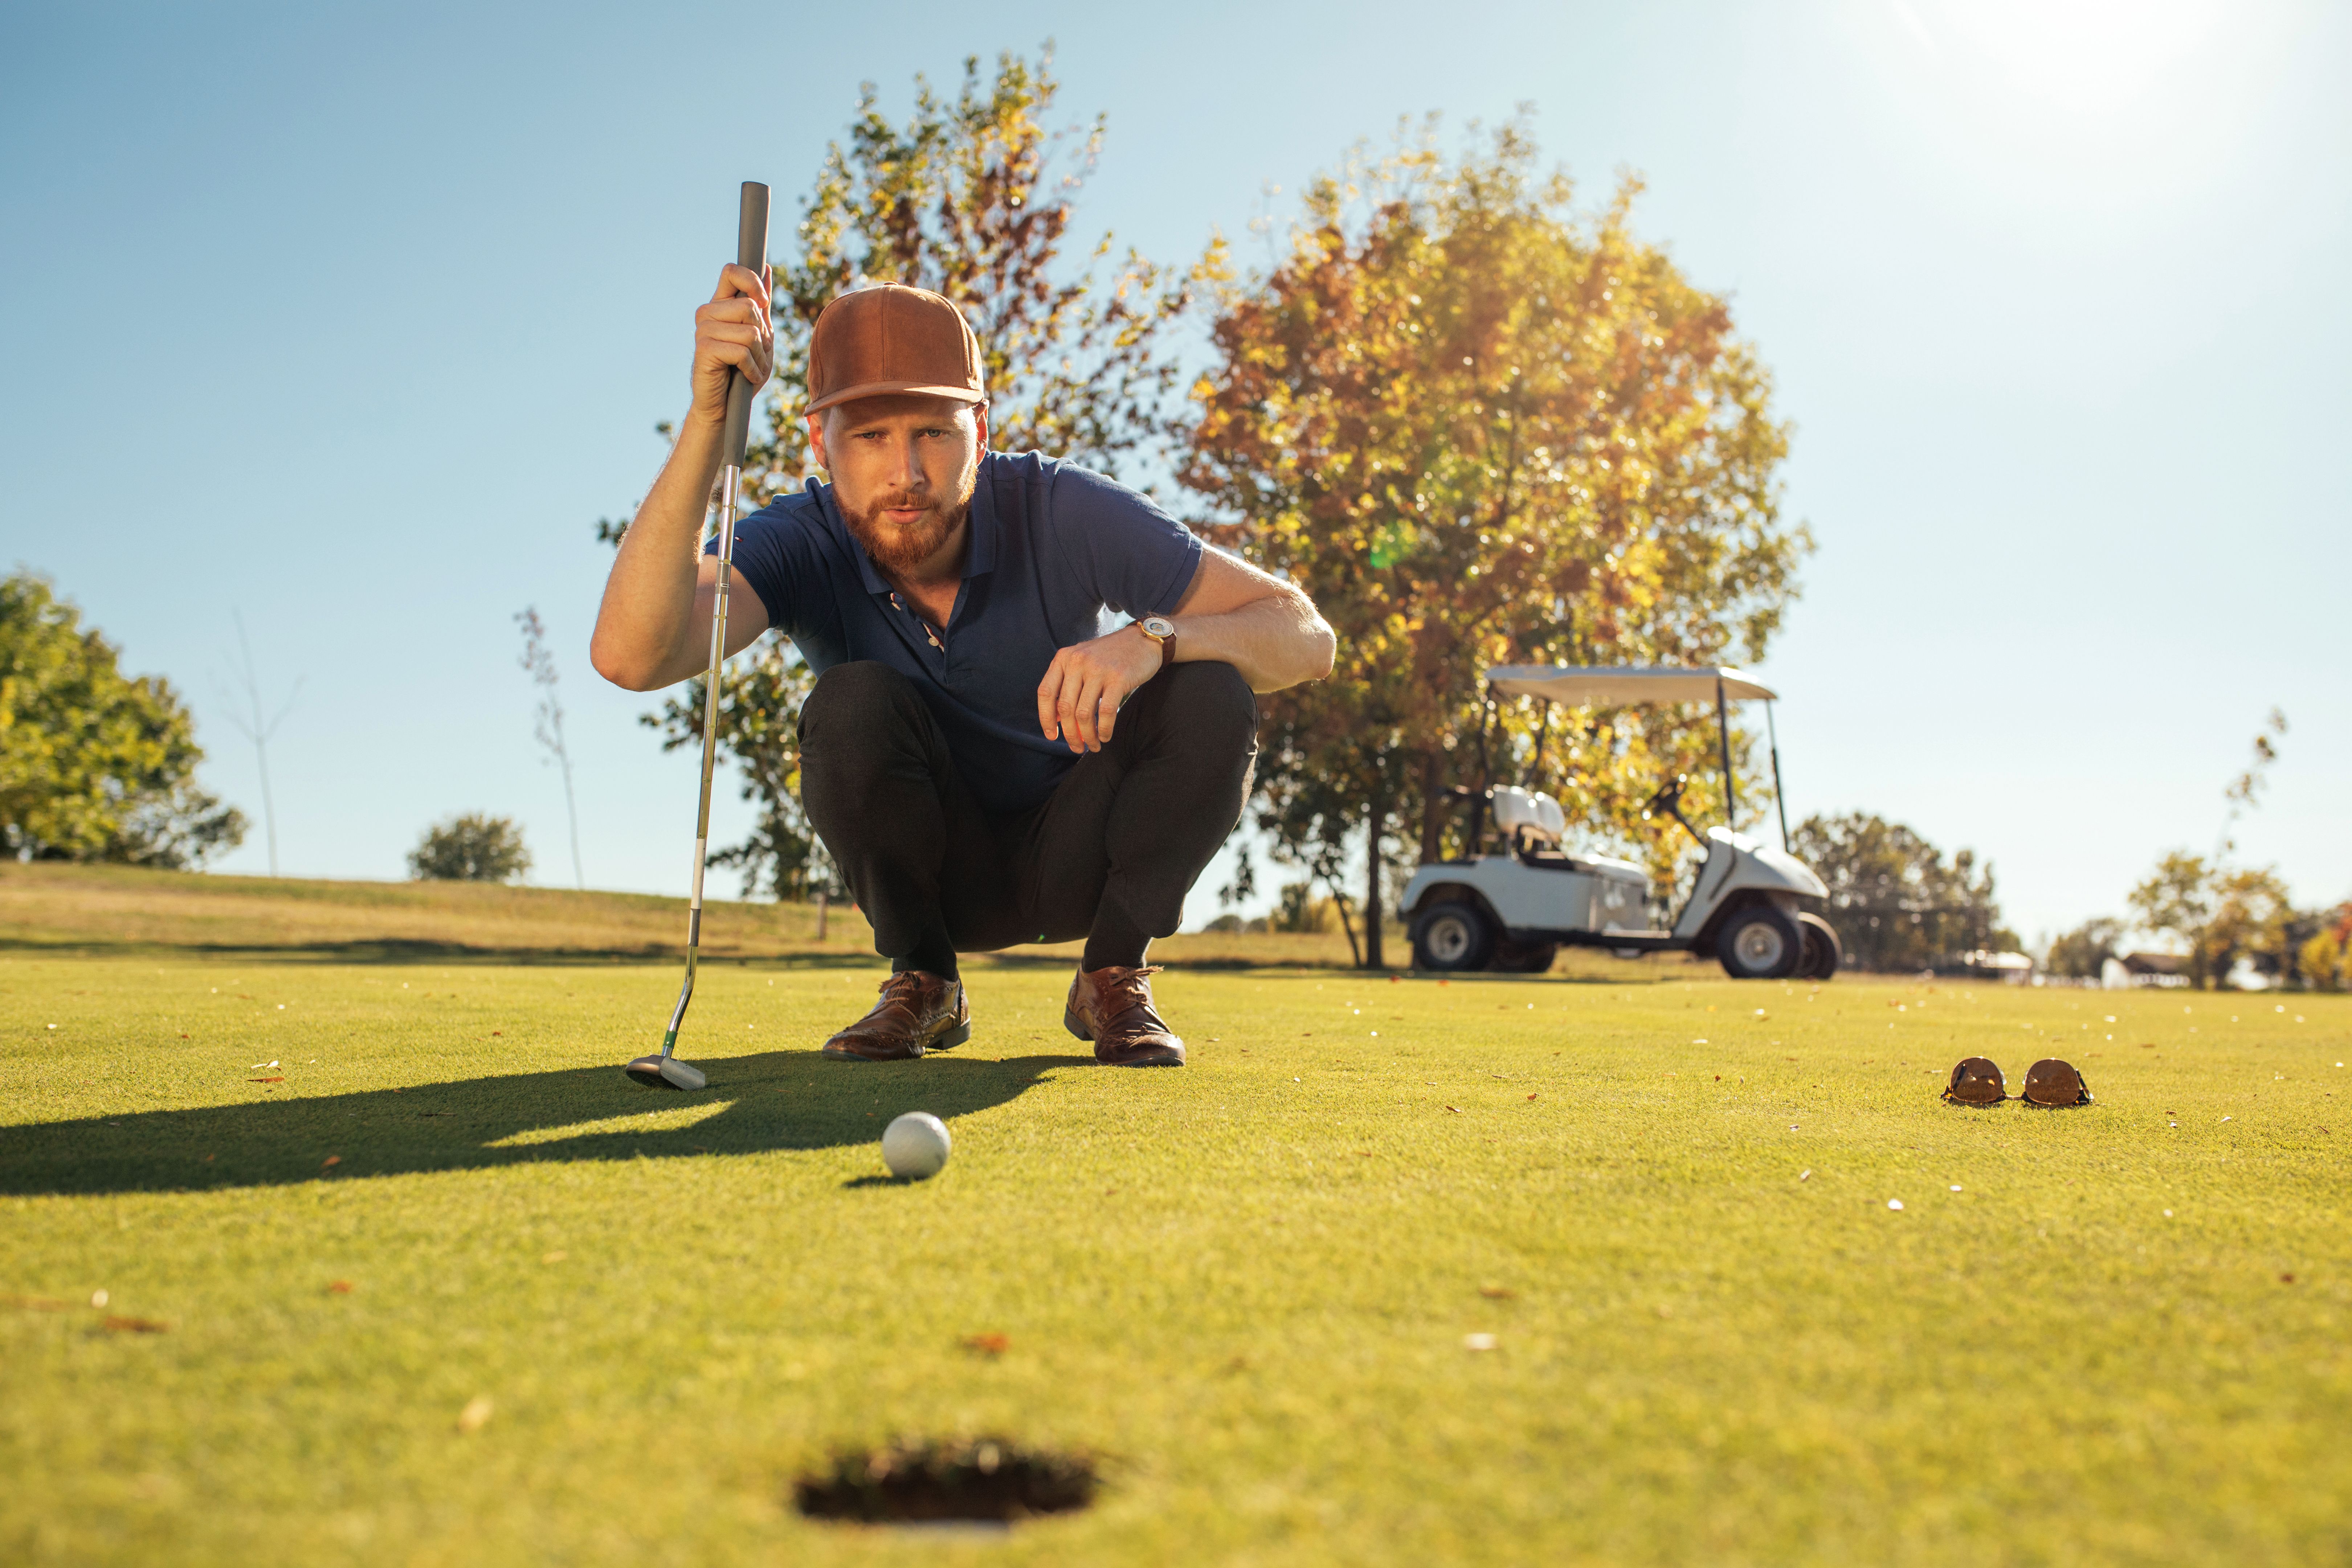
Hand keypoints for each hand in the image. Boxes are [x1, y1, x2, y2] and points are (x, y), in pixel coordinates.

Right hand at [690, 263, 773, 426]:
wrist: (726, 405)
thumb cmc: (744, 370)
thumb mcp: (760, 334)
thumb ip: (761, 303)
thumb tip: (766, 267)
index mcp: (720, 304)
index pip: (731, 271)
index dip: (752, 281)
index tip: (763, 302)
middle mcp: (708, 312)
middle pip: (749, 305)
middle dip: (763, 335)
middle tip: (756, 353)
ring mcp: (703, 330)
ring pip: (749, 331)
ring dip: (759, 356)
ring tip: (750, 367)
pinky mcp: (703, 349)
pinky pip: (741, 351)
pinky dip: (752, 369)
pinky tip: (746, 376)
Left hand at [1036, 624, 1164, 752]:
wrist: (1143, 640)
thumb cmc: (1111, 656)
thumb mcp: (1083, 661)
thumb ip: (1067, 685)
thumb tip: (1055, 720)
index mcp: (1064, 658)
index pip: (1046, 693)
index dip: (1045, 719)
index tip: (1052, 736)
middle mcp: (1078, 662)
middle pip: (1065, 708)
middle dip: (1070, 734)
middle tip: (1077, 748)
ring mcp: (1098, 669)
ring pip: (1084, 714)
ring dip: (1087, 736)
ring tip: (1094, 746)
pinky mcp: (1118, 678)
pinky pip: (1106, 712)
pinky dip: (1104, 730)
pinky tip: (1106, 736)